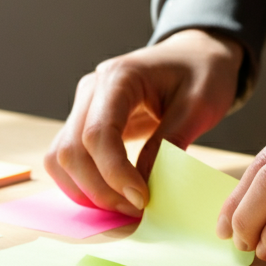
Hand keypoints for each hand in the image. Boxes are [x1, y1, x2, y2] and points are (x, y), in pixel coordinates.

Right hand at [44, 29, 242, 215]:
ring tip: (126, 208)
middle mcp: (92, 89)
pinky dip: (85, 182)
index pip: (98, 133)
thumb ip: (168, 142)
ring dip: (86, 190)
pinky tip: (114, 196)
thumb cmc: (204, 73)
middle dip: (100, 189)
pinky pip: (71, 159)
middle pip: (71, 150)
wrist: (198, 54)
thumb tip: (142, 187)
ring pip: (61, 158)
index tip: (142, 199)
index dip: (114, 173)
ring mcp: (85, 105)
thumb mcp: (198, 106)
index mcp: (120, 77)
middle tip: (137, 210)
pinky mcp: (88, 122)